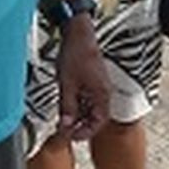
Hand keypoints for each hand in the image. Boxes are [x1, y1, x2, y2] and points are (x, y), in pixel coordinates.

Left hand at [53, 17, 109, 141]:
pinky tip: (67, 105)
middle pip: (96, 116)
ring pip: (91, 108)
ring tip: (64, 118)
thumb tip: (66, 124)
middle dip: (81, 124)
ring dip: (79, 115)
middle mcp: (103, 90)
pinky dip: (79, 104)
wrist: (77, 33)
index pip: (99, 122)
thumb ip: (67, 107)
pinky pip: (88, 98)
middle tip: (66, 128)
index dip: (85, 132)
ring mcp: (98, 84)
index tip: (72, 136)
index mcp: (101, 93)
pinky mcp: (92, 79)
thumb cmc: (76, 53)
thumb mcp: (67, 84)